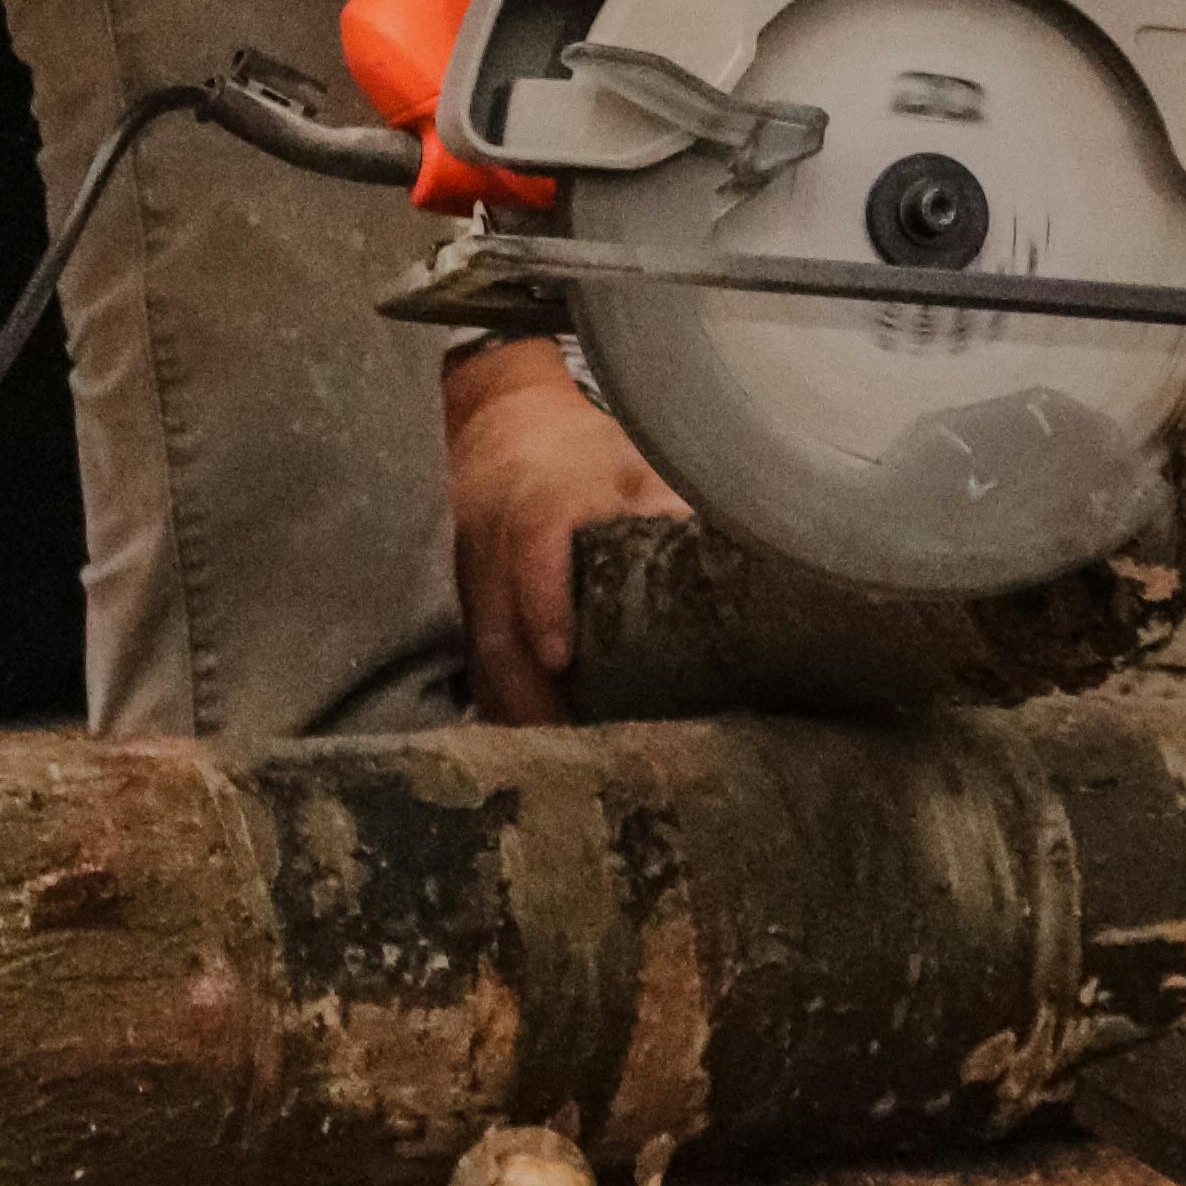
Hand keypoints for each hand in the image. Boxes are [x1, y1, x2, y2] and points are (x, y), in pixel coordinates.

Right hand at [442, 338, 682, 724]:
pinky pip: (473, 660)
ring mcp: (469, 572)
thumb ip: (669, 506)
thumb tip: (724, 561)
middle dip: (529, 689)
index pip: (534, 539)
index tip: (562, 657)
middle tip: (574, 745)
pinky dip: (500, 702)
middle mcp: (493, 534)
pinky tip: (534, 739)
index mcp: (544, 491)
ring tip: (560, 758)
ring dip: (515, 707)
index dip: (543, 600)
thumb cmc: (586, 453)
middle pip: (498, 620)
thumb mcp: (636, 461)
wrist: (504, 427)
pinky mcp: (460, 601)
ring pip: (481, 650)